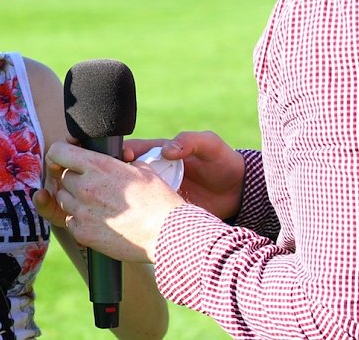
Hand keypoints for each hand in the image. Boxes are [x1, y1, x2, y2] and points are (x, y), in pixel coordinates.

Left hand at [45, 140, 183, 263]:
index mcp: (99, 166)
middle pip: (62, 177)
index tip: (65, 158)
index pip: (59, 151)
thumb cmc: (159, 201)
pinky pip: (70, 221)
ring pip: (64, 199)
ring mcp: (82, 212)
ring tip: (97, 203)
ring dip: (75, 199)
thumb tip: (118, 158)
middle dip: (73, 179)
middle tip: (91, 185)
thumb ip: (121, 162)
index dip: (60, 153)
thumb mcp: (142, 170)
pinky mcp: (83, 233)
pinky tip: (99, 221)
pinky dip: (80, 220)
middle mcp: (86, 187)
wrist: (168, 235)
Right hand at [125, 131, 244, 219]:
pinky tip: (140, 219)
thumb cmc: (223, 162)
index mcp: (160, 153)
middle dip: (119, 178)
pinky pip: (151, 213)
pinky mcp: (167, 211)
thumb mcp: (210, 144)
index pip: (133, 150)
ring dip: (129, 199)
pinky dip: (143, 216)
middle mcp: (155, 173)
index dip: (123, 153)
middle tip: (119, 183)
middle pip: (128, 175)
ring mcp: (160, 193)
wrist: (239, 192)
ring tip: (124, 203)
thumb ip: (190, 140)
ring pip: (135, 195)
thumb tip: (166, 150)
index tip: (124, 157)